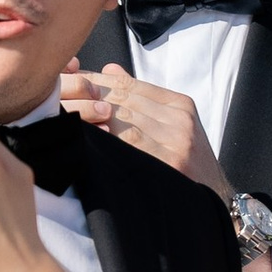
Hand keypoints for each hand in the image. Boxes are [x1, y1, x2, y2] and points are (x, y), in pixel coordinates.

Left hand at [61, 61, 231, 201]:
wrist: (215, 200)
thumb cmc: (187, 162)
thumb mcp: (173, 124)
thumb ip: (142, 98)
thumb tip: (109, 70)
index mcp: (180, 105)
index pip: (128, 85)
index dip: (94, 81)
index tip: (68, 79)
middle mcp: (180, 120)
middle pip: (122, 101)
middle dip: (86, 98)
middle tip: (56, 95)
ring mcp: (177, 141)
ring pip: (122, 121)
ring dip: (90, 118)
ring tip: (62, 115)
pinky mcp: (171, 163)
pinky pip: (129, 146)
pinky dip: (105, 141)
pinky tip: (83, 139)